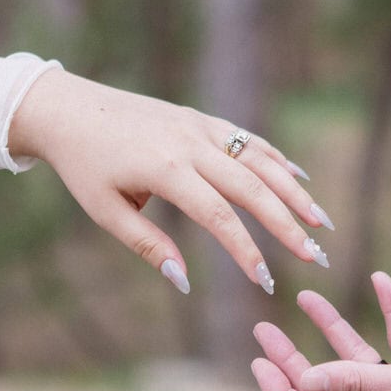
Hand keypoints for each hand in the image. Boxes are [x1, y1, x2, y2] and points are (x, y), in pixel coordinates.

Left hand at [10, 69, 332, 293]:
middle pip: (253, 188)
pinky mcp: (200, 119)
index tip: (265, 280)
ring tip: (320, 221)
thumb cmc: (84, 167)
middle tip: (316, 255)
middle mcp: (190, 145)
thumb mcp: (106, 212)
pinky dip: (276, 159)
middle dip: (288, 224)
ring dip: (294, 191)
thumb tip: (184, 281)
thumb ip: (147, 246)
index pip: (219, 217)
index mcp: (165, 170)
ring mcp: (199, 127)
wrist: (69, 109)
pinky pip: (247, 140)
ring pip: (259, 160)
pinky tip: (298, 179)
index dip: (246, 251)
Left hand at [250, 272, 390, 390]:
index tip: (259, 361)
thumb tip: (305, 378)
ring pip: (352, 360)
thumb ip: (358, 380)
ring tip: (305, 297)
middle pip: (322, 388)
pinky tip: (381, 279)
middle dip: (289, 359)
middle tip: (262, 330)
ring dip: (329, 329)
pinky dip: (386, 311)